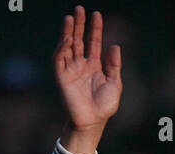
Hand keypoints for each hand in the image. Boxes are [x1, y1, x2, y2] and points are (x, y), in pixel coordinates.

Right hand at [54, 6, 121, 153]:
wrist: (93, 122)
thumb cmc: (105, 106)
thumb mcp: (115, 83)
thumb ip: (114, 65)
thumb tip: (114, 45)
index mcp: (94, 66)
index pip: (92, 42)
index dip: (95, 29)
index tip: (97, 14)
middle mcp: (81, 66)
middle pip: (78, 40)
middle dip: (79, 25)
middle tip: (79, 9)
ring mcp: (70, 71)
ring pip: (67, 47)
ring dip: (68, 32)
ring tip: (70, 18)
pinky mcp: (62, 77)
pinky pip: (60, 60)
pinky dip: (62, 48)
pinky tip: (69, 39)